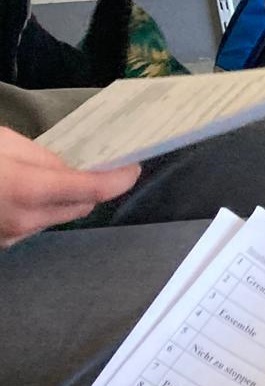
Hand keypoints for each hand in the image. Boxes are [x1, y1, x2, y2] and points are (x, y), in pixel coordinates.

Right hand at [0, 129, 138, 248]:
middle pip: (83, 206)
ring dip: (66, 199)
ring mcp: (12, 237)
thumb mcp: (4, 143)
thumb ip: (44, 156)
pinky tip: (27, 193)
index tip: (132, 167)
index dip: (120, 180)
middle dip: (92, 187)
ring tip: (50, 177)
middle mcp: (25, 221)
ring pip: (60, 217)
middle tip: (91, 166)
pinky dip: (43, 209)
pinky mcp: (3, 243)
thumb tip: (71, 166)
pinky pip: (37, 224)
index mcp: (28, 190)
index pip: (93, 191)